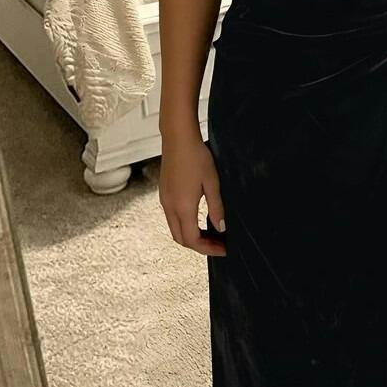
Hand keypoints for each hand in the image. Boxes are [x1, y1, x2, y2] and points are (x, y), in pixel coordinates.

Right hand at [158, 130, 227, 256]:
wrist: (178, 137)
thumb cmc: (196, 156)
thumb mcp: (213, 183)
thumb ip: (217, 208)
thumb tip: (220, 228)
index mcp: (182, 207)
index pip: (192, 240)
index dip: (208, 249)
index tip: (223, 249)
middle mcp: (170, 206)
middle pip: (181, 239)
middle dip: (199, 246)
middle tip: (217, 244)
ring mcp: (164, 200)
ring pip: (175, 229)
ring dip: (191, 236)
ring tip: (210, 234)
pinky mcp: (164, 193)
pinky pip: (172, 218)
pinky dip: (185, 225)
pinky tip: (198, 220)